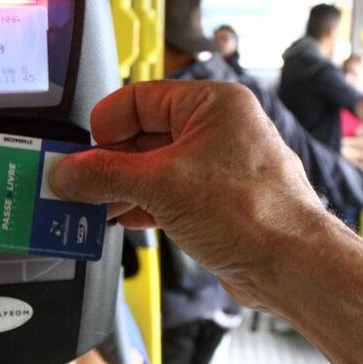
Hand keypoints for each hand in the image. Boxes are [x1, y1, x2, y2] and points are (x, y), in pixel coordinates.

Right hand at [49, 81, 337, 308]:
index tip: (79, 152)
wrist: (293, 265)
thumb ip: (106, 175)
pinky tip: (120, 220)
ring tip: (90, 206)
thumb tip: (68, 172)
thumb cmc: (255, 213)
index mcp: (213, 104)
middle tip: (77, 183)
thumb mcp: (162, 185)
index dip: (105, 125)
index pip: (140, 98)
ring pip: (155, 169)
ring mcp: (220, 167)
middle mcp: (220, 129)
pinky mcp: (220, 203)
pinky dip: (143, 206)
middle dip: (108, 163)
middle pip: (144, 135)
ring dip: (122, 189)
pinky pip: (170, 195)